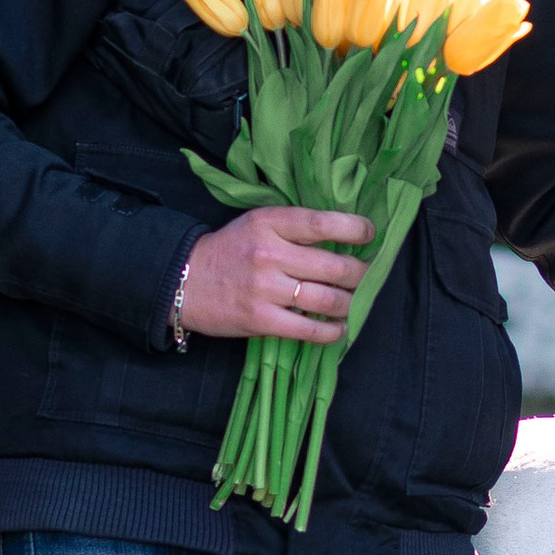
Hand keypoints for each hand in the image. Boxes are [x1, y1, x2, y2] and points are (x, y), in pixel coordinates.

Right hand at [178, 206, 370, 346]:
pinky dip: (331, 332)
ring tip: (352, 304)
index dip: (355, 229)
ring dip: (350, 304)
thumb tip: (345, 236)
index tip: (370, 235)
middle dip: (361, 275)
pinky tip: (338, 329)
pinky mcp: (260, 320)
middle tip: (365, 277)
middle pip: (336, 267)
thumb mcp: (258, 224)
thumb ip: (295, 227)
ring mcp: (265, 289)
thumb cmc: (230, 250)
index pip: (323, 223)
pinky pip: (309, 329)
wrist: (185, 281)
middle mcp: (270, 254)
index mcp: (270, 223)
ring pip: (328, 300)